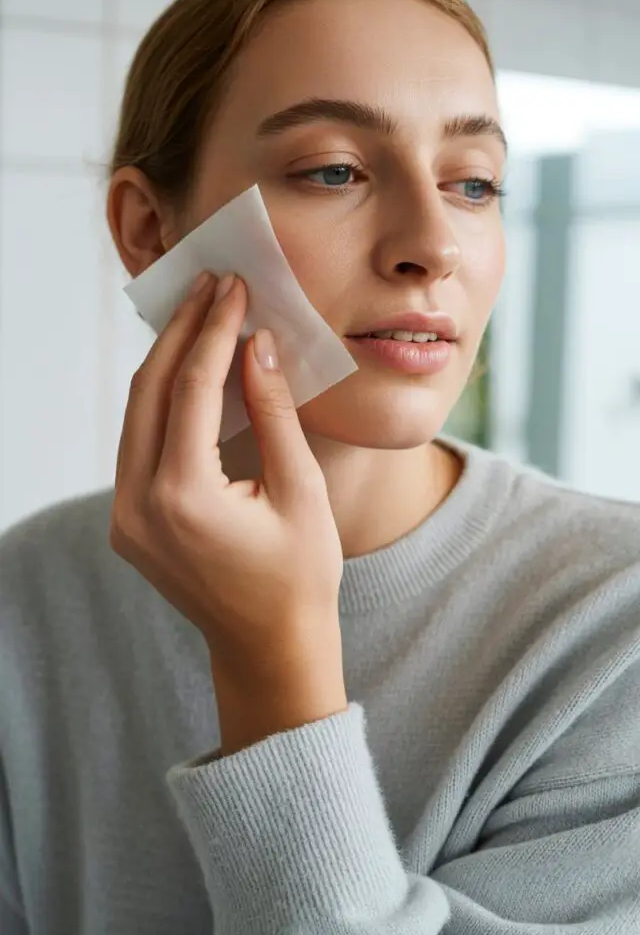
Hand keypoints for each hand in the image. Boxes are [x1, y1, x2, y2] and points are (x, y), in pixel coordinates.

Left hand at [111, 272, 346, 753]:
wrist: (269, 648)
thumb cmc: (301, 577)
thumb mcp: (301, 490)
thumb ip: (274, 412)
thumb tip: (257, 345)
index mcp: (183, 498)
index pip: (191, 387)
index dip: (213, 330)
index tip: (233, 288)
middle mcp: (138, 505)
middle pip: (149, 391)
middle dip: (181, 332)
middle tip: (211, 285)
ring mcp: (125, 516)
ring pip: (136, 413)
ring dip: (167, 362)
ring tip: (201, 316)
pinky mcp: (128, 522)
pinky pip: (138, 442)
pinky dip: (163, 401)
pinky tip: (189, 372)